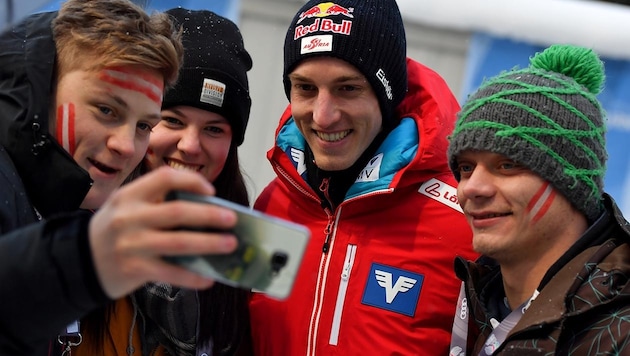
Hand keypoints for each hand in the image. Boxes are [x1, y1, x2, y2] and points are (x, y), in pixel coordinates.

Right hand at [89, 166, 237, 298]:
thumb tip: (206, 208)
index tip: (211, 190)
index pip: (164, 178)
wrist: (78, 261)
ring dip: (209, 244)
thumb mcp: (126, 207)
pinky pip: (171, 273)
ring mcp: (132, 244)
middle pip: (177, 212)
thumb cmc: (114, 231)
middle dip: (209, 215)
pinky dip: (193, 276)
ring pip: (179, 243)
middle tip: (232, 219)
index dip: (191, 180)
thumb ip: (155, 203)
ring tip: (230, 244)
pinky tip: (209, 278)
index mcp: (129, 195)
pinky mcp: (135, 269)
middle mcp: (129, 217)